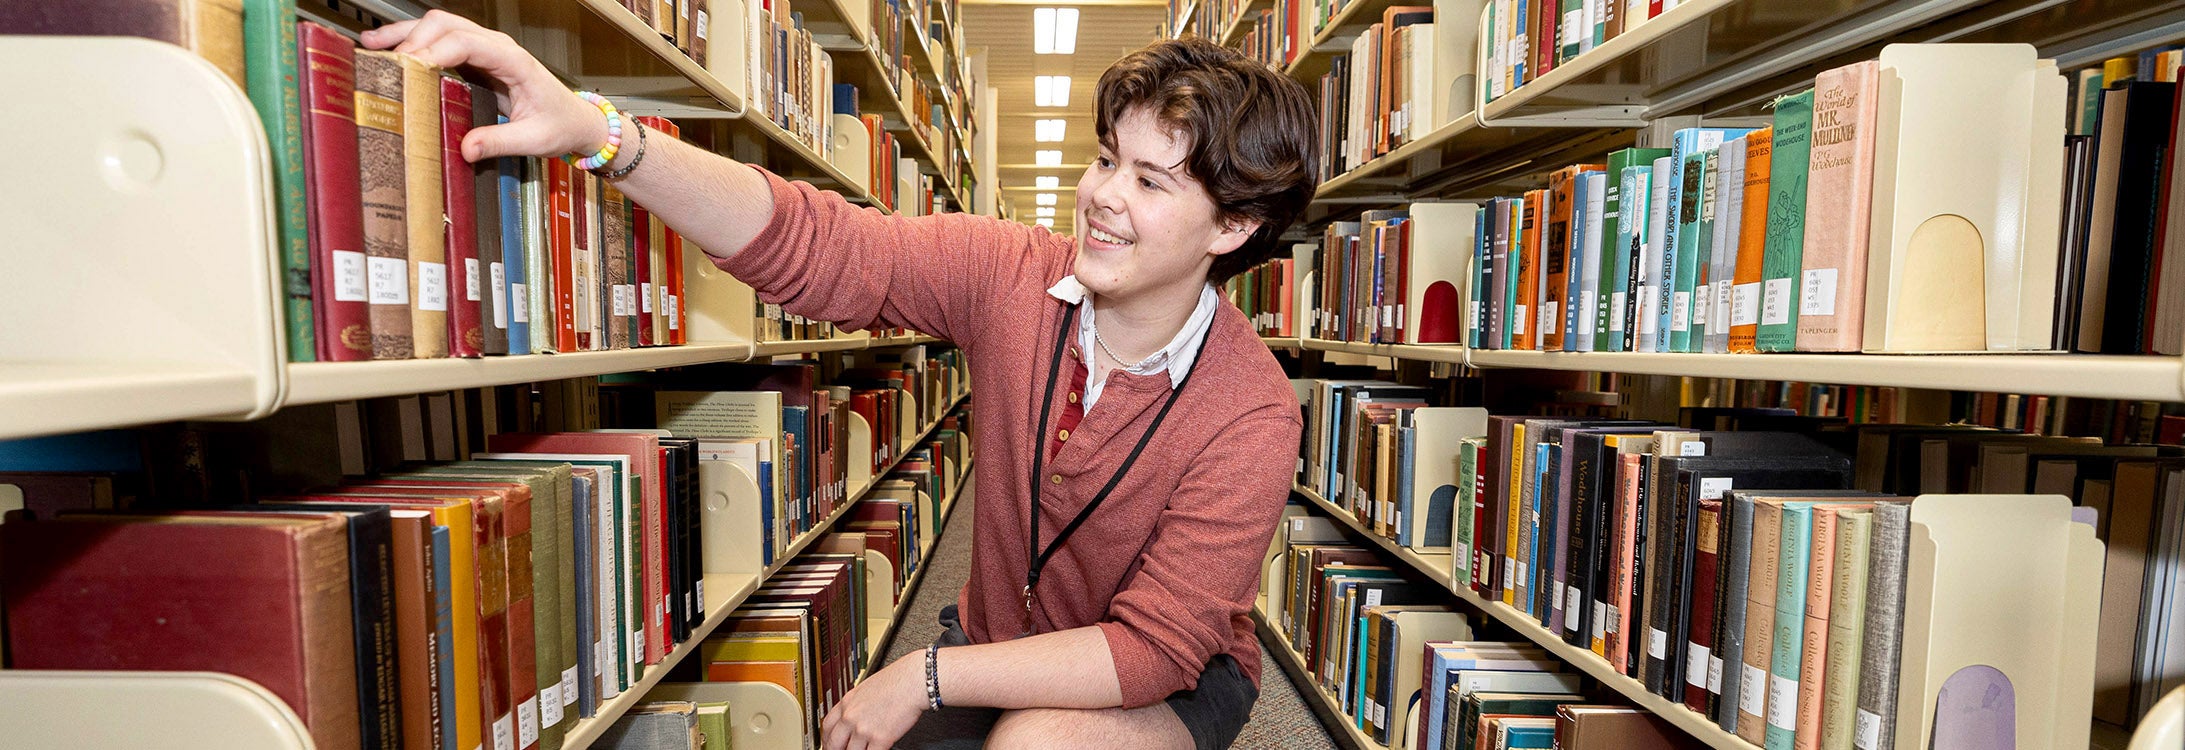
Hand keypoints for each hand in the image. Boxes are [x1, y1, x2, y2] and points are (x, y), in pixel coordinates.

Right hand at [360, 10, 608, 162]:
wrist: (575, 119)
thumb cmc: (560, 125)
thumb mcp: (535, 140)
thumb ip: (501, 142)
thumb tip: (466, 149)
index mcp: (513, 61)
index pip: (467, 42)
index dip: (435, 50)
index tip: (409, 68)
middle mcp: (497, 48)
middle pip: (446, 25)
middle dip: (413, 38)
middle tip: (386, 63)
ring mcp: (485, 50)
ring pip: (440, 27)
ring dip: (406, 33)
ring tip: (373, 46)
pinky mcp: (475, 60)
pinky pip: (441, 42)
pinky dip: (414, 44)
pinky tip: (390, 52)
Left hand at [822, 654, 928, 749]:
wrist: (913, 680)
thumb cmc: (897, 679)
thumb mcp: (867, 688)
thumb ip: (857, 704)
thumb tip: (856, 715)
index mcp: (847, 703)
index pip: (827, 727)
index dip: (827, 739)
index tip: (830, 743)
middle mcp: (851, 717)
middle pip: (833, 743)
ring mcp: (864, 729)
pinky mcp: (880, 739)